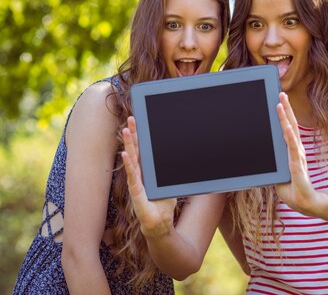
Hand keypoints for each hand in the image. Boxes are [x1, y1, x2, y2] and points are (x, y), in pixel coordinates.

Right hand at [121, 116, 176, 237]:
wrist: (159, 224)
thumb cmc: (163, 205)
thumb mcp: (170, 184)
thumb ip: (173, 173)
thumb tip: (186, 161)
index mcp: (147, 172)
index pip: (143, 151)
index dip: (141, 137)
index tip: (139, 122)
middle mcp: (139, 175)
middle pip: (136, 151)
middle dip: (134, 135)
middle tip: (131, 119)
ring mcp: (136, 182)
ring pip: (132, 160)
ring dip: (129, 145)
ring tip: (127, 131)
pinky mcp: (136, 192)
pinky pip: (132, 176)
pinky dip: (129, 165)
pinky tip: (125, 154)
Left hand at [274, 93, 317, 214]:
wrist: (306, 203)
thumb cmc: (293, 189)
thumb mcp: (278, 174)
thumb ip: (272, 165)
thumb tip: (260, 159)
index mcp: (292, 151)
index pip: (288, 128)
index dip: (284, 114)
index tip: (280, 100)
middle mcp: (296, 150)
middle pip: (290, 125)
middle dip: (286, 109)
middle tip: (281, 93)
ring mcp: (297, 156)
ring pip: (291, 132)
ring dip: (285, 117)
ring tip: (281, 104)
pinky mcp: (297, 165)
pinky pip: (293, 148)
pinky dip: (290, 136)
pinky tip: (287, 126)